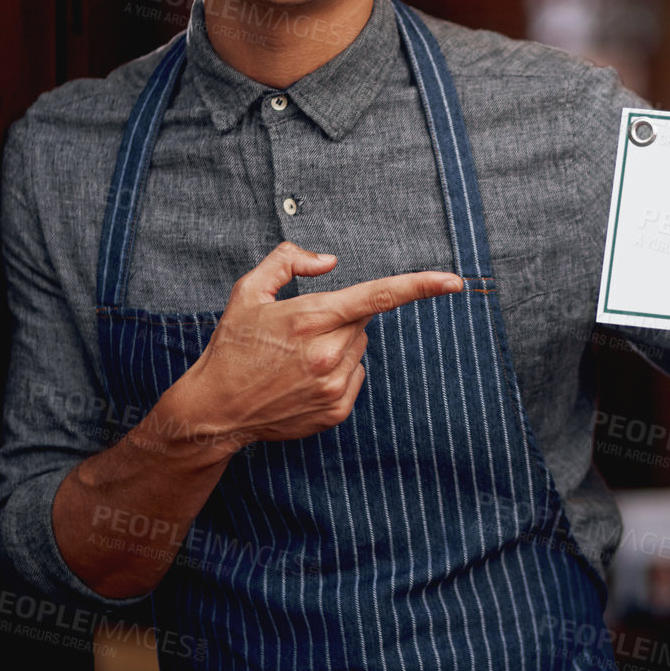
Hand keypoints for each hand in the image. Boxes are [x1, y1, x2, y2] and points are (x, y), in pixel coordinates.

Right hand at [170, 241, 462, 451]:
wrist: (215, 409)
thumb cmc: (232, 346)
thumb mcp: (249, 292)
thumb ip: (288, 261)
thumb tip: (330, 261)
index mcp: (311, 317)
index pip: (379, 295)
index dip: (421, 285)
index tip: (454, 281)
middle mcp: (329, 352)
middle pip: (363, 320)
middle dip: (340, 318)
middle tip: (301, 331)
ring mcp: (335, 385)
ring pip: (359, 348)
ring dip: (338, 345)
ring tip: (296, 358)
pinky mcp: (337, 410)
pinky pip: (355, 375)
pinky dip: (337, 372)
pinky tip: (303, 379)